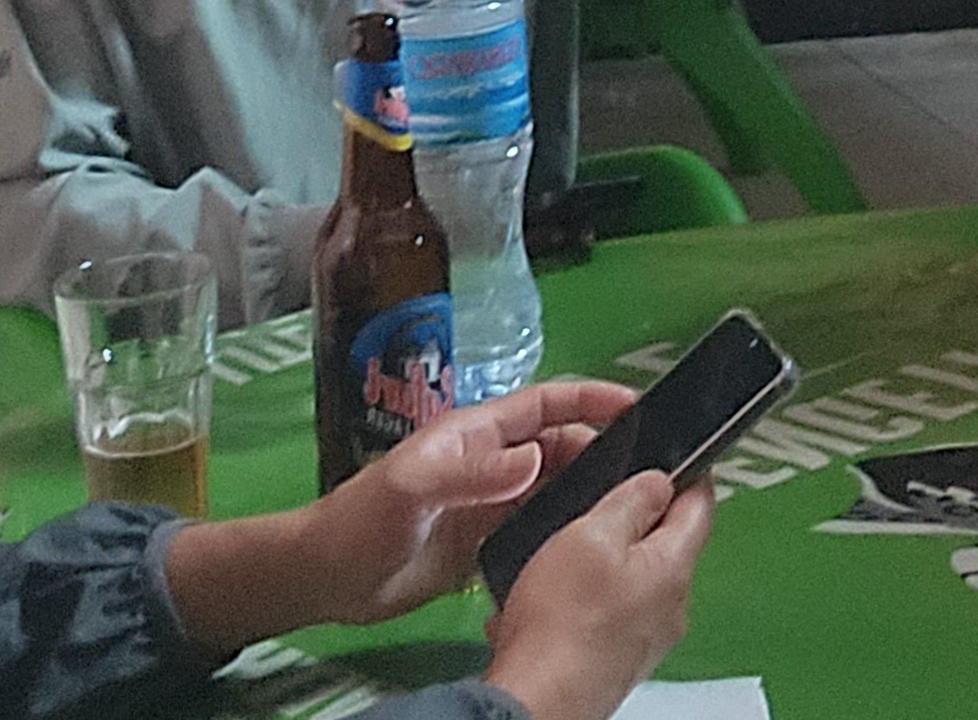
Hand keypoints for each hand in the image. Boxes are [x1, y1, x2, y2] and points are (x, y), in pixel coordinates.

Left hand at [312, 379, 633, 623]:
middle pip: (560, 445)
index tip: (637, 406)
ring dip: (589, 491)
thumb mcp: (415, 487)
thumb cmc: (362, 520)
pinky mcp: (486, 541)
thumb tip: (536, 458)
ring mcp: (490, 503)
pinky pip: (538, 526)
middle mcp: (490, 462)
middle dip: (603, 450)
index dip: (590, 400)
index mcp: (475, 434)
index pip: (544, 405)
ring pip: (555, 486)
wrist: (329, 577)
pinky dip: (566, 528)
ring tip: (634, 510)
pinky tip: (590, 545)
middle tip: (648, 475)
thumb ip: (473, 473)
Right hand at [482, 470, 711, 719]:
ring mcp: (646, 637)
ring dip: (601, 562)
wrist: (538, 697)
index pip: (701, 505)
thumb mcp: (591, 535)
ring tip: (560, 559)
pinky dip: (583, 599)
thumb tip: (660, 480)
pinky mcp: (617, 657)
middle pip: (664, 542)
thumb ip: (631, 501)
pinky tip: (550, 601)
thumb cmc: (562, 625)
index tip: (669, 459)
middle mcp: (670, 606)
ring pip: (632, 578)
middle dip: (631, 521)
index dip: (685, 473)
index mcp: (673, 567)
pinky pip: (609, 611)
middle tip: (593, 509)